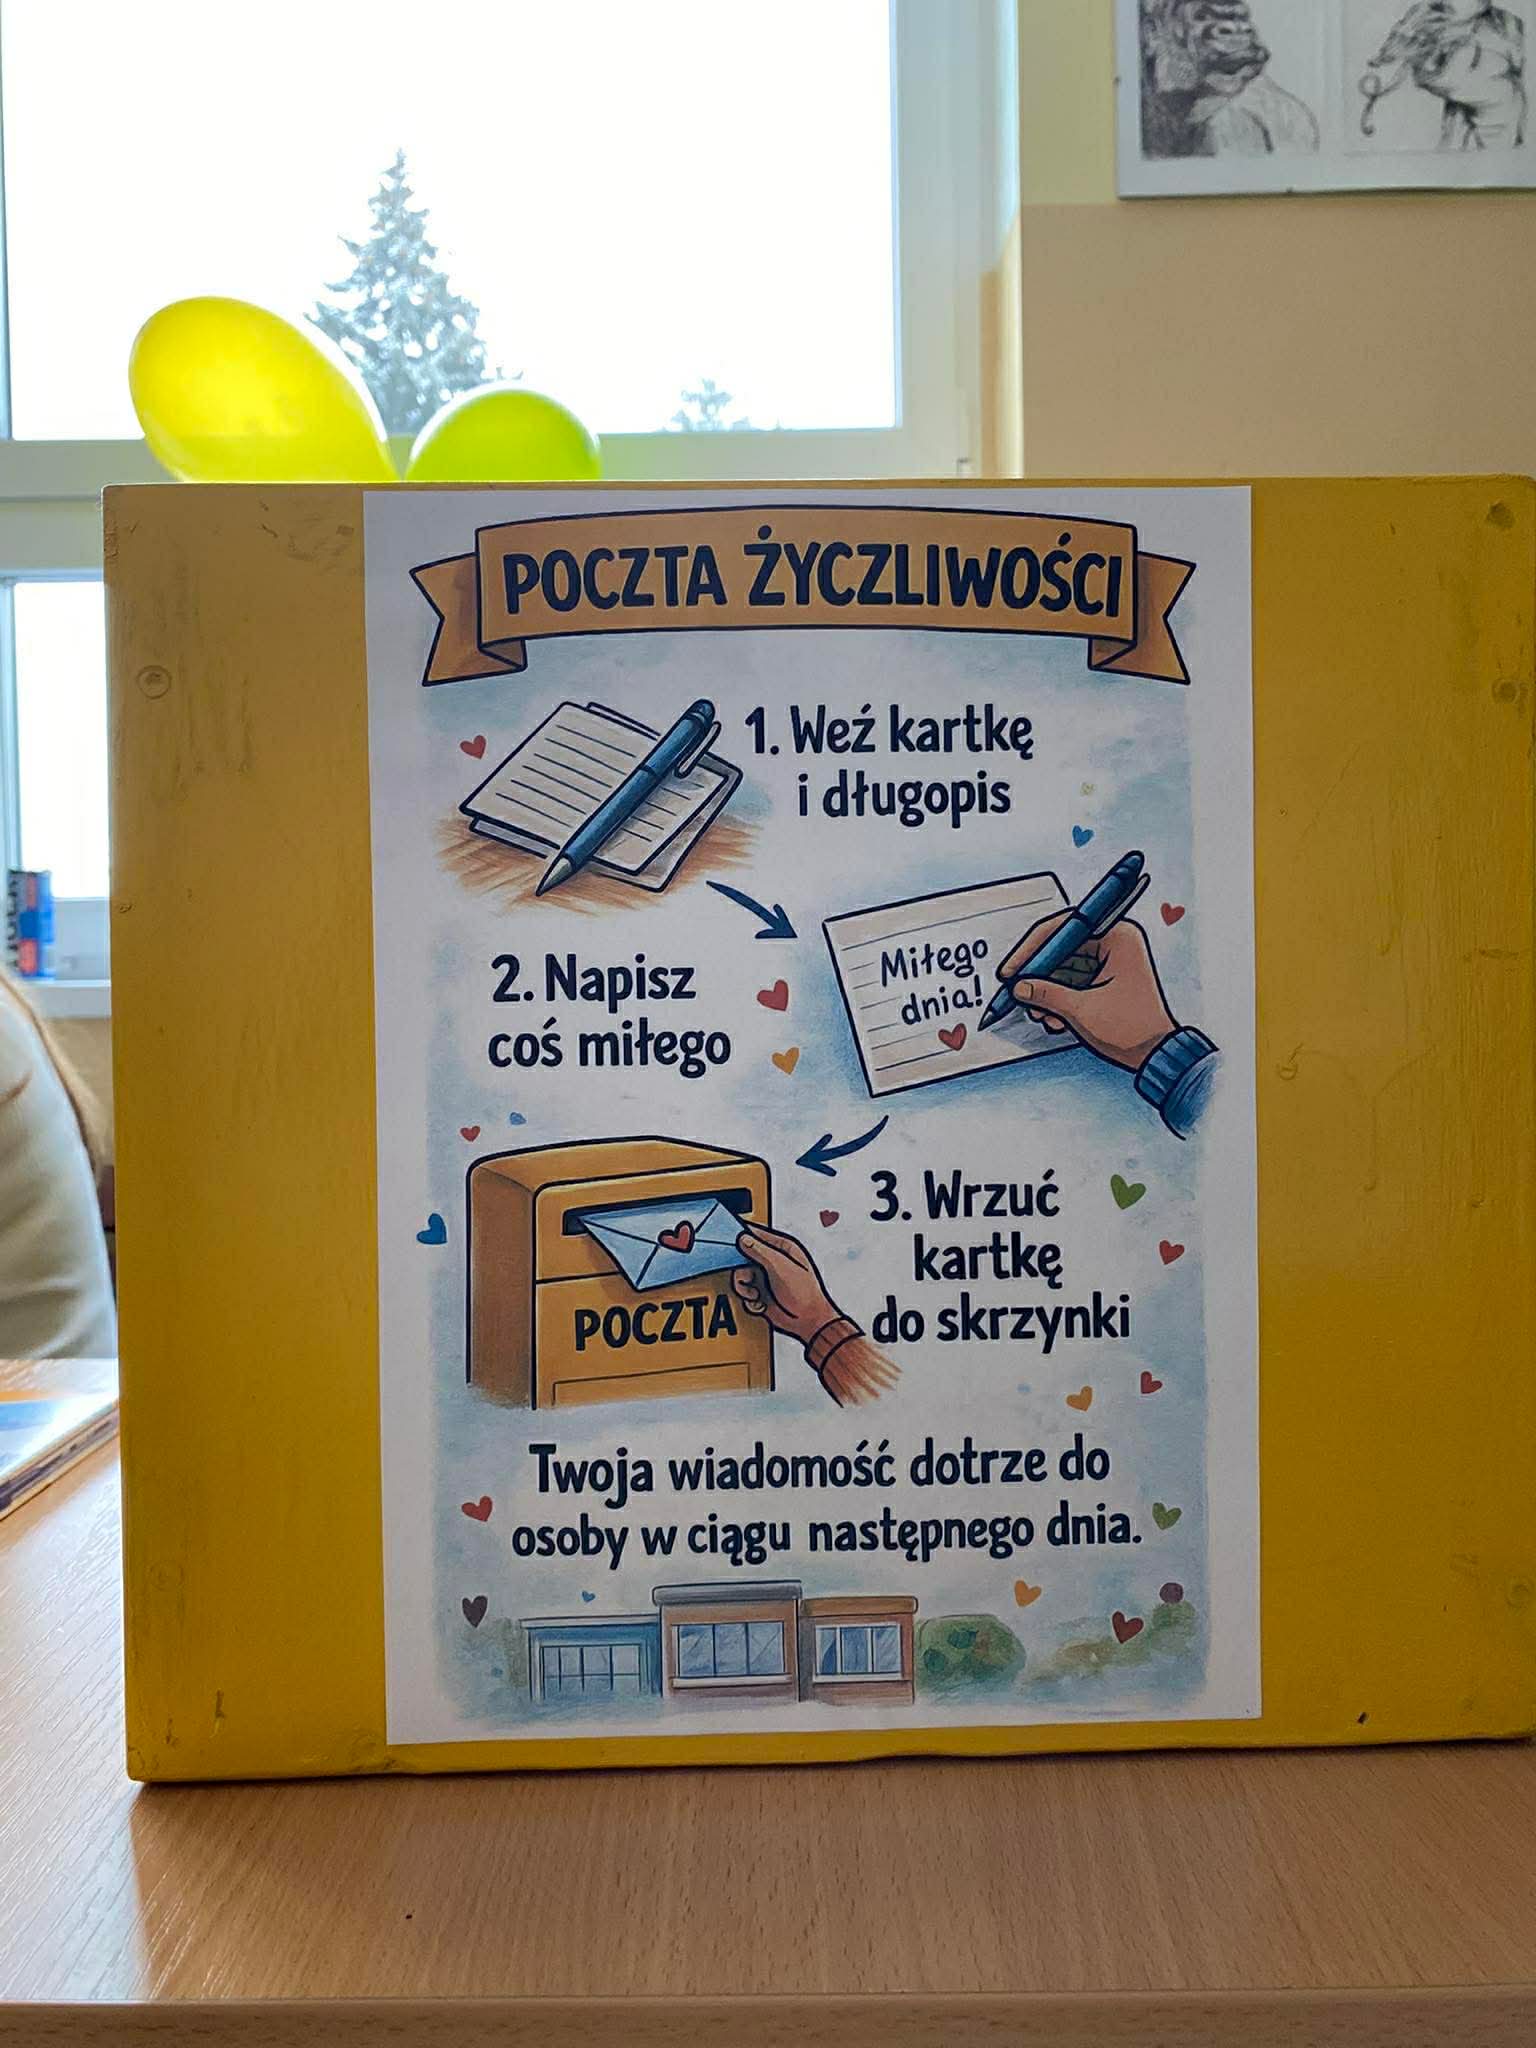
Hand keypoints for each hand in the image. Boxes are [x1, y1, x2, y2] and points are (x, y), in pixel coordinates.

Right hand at [733, 1224, 840, 1344]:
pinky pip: (744, 1292)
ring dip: (745, 1287)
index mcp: (783, 1249)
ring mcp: (766, 1278)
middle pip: (745, 1257)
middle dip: (743, 1268)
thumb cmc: (804, 1294)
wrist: (807, 1321)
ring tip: (756, 1293)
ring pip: (741, 1276)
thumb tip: (744, 1239)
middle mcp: (773, 1262)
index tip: (731, 1239)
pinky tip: (760, 1302)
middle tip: (747, 1275)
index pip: (758, 1235)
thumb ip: (760, 1251)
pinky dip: (749, 1299)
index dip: (744, 1236)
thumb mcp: (780, 1266)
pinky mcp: (760, 1293)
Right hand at [999, 913, 1178, 1072]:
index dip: (1033, 949)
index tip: (1014, 968)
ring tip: (1037, 1010)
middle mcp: (1116, 941)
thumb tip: (1021, 987)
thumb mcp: (1083, 1010)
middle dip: (1040, 975)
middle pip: (1063, 948)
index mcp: (1118, 936)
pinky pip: (1075, 979)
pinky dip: (1060, 996)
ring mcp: (1112, 959)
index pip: (1064, 928)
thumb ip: (1047, 995)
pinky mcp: (1108, 976)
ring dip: (1048, 989)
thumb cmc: (1134, 1029)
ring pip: (1066, 966)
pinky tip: (1052, 1015)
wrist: (1156, 1053)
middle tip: (1019, 990)